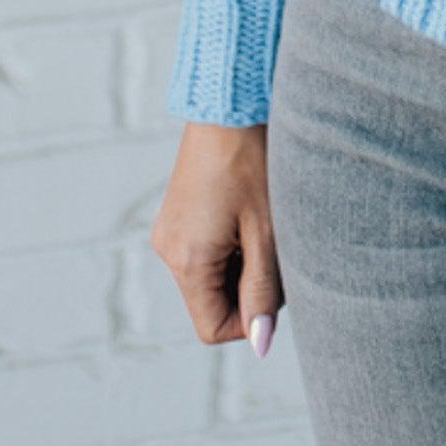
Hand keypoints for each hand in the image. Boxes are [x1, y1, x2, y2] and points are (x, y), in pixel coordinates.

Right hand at [149, 120, 283, 354]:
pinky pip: (205, 250)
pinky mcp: (177, 214)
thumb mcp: (268, 230)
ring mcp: (169, 231)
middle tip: (277, 243)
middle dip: (250, 285)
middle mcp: (168, 251)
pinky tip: (250, 207)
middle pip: (213, 301)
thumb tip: (260, 344)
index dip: (251, 318)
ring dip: (243, 261)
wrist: (229, 100)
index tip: (277, 281)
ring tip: (265, 219)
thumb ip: (263, 290)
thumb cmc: (255, 161)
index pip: (213, 328)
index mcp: (187, 261)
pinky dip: (231, 242)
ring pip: (212, 275)